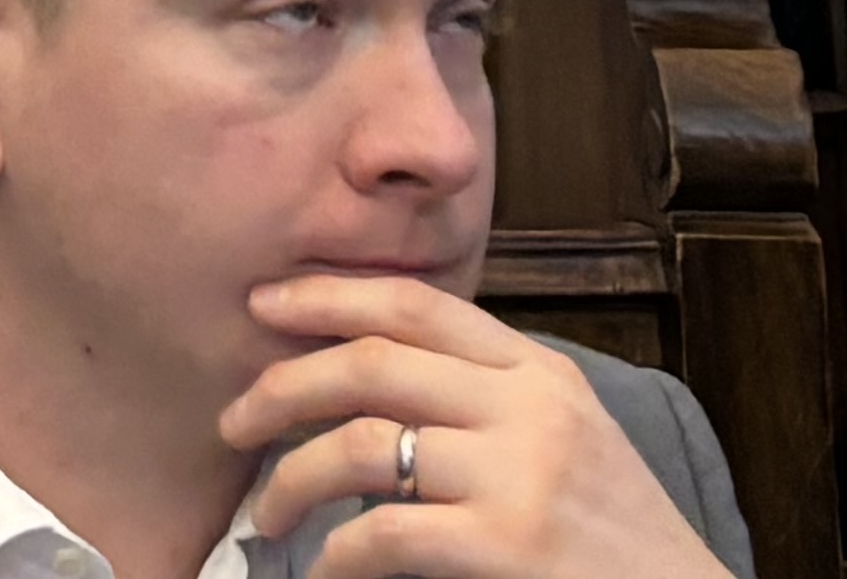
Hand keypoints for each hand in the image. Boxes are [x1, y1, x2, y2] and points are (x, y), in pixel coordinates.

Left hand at [223, 274, 729, 577]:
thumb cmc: (614, 539)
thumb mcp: (563, 440)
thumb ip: (484, 400)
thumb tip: (361, 378)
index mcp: (540, 372)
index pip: (414, 304)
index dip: (326, 296)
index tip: (262, 304)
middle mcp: (530, 408)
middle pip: (370, 363)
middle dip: (281, 386)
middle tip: (233, 420)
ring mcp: (522, 475)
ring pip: (361, 444)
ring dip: (291, 479)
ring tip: (265, 513)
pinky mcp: (510, 544)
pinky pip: (382, 533)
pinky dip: (333, 555)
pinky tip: (320, 571)